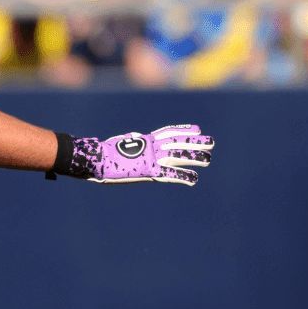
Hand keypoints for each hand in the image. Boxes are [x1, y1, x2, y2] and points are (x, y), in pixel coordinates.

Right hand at [71, 124, 213, 185]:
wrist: (96, 158)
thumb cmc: (103, 153)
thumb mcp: (120, 143)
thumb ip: (132, 140)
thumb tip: (137, 136)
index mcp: (144, 139)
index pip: (168, 132)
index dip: (183, 130)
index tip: (197, 129)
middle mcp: (150, 146)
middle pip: (177, 141)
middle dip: (195, 142)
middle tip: (211, 142)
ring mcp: (150, 157)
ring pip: (177, 154)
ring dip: (194, 157)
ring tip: (208, 159)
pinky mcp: (148, 170)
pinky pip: (169, 173)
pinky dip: (182, 176)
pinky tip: (194, 179)